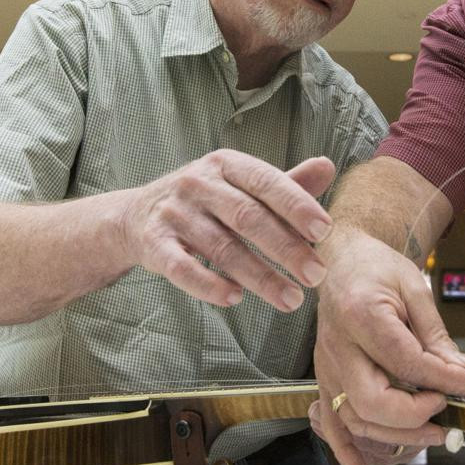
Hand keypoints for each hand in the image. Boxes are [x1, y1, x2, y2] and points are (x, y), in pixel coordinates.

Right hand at [117, 151, 334, 310]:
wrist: (135, 216)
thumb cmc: (207, 201)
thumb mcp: (242, 185)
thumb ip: (285, 183)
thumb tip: (328, 166)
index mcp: (226, 164)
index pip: (266, 182)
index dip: (296, 206)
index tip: (325, 231)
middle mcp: (198, 183)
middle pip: (248, 217)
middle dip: (286, 249)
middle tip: (317, 275)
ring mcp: (173, 213)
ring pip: (222, 248)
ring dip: (260, 277)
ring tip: (291, 300)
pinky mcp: (153, 244)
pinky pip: (182, 268)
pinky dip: (209, 285)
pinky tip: (236, 299)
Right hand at [313, 229, 464, 464]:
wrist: (339, 260)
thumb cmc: (376, 268)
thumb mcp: (414, 288)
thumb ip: (436, 336)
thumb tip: (463, 373)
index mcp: (361, 315)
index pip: (405, 362)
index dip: (441, 380)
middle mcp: (338, 346)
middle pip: (373, 401)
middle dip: (415, 416)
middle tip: (446, 409)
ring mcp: (327, 366)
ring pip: (355, 419)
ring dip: (395, 436)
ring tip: (432, 432)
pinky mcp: (324, 378)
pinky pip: (330, 421)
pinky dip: (343, 449)